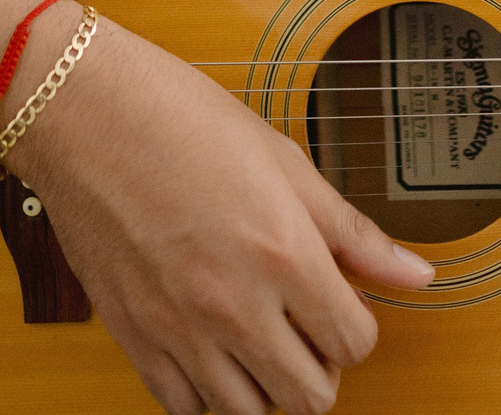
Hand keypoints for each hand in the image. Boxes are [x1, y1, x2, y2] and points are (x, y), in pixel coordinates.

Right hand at [8, 9, 434, 414]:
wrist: (85, 114)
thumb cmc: (180, 120)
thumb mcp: (285, 163)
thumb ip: (353, 232)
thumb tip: (415, 272)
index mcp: (284, 254)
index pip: (355, 343)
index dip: (356, 328)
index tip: (340, 307)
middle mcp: (235, 304)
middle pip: (309, 397)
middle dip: (320, 370)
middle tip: (306, 333)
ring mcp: (180, 328)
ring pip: (248, 414)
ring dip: (266, 389)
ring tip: (261, 346)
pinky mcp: (134, 337)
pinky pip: (182, 407)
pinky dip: (206, 395)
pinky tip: (211, 355)